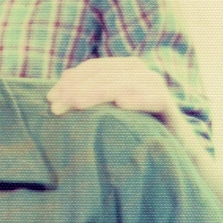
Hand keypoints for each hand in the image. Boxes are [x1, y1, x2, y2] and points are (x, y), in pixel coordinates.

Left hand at [47, 57, 222, 211]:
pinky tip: (121, 104)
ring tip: (77, 104)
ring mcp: (156, 86)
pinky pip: (153, 98)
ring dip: (97, 93)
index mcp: (123, 68)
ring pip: (121, 84)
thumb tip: (54, 89)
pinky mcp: (169, 104)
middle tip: (56, 107)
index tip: (49, 99)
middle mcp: (140, 72)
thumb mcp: (105, 111)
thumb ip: (86, 96)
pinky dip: (137, 99)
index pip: (91, 69)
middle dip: (75, 89)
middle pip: (102, 75)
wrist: (173, 153)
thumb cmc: (132, 130)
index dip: (68, 81)